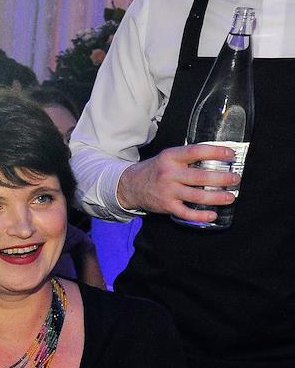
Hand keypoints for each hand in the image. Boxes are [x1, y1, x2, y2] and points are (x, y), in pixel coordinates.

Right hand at [116, 143, 239, 222]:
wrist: (131, 186)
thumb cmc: (156, 170)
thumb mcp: (168, 157)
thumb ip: (187, 158)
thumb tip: (216, 159)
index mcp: (171, 157)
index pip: (196, 151)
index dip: (215, 152)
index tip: (231, 154)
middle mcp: (169, 174)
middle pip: (200, 177)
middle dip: (221, 178)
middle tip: (235, 179)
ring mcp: (167, 192)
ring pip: (196, 196)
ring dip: (216, 197)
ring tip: (230, 197)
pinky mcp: (166, 206)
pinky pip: (186, 213)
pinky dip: (200, 216)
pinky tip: (212, 215)